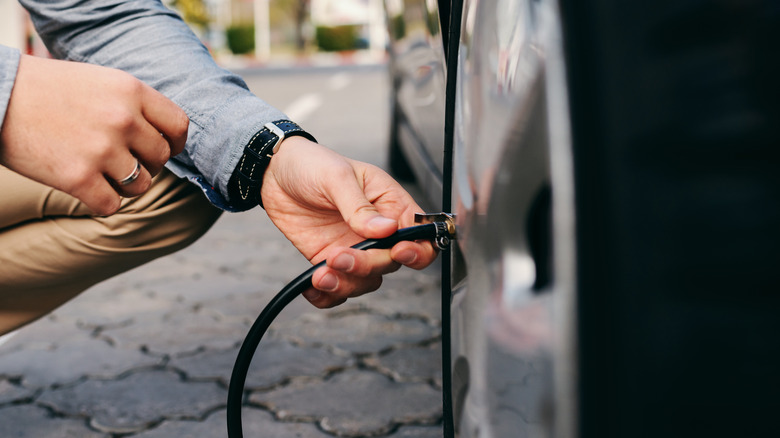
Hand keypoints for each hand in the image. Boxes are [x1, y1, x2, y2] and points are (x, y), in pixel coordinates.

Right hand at [0, 55, 188, 214]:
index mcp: (131, 90)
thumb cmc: (46, 89)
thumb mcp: (99, 82)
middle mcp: (123, 119)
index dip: (174, 142)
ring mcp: (102, 150)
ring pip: (141, 185)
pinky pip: (112, 205)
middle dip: (146, 163)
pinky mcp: (78, 178)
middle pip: (161, 158)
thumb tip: (166, 137)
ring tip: (103, 173)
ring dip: (126, 185)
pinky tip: (86, 187)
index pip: (179, 126)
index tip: (164, 148)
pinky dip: (101, 201)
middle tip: (122, 160)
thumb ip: (134, 105)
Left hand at [261, 137, 437, 307]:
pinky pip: (338, 288)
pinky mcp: (331, 261)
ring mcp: (355, 248)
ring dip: (346, 284)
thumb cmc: (313, 164)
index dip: (417, 250)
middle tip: (339, 256)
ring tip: (321, 274)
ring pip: (366, 281)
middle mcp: (377, 232)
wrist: (275, 172)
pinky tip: (313, 287)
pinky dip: (328, 295)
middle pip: (390, 264)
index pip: (420, 235)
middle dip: (367, 266)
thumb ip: (360, 206)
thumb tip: (385, 229)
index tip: (397, 252)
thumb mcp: (337, 176)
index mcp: (390, 205)